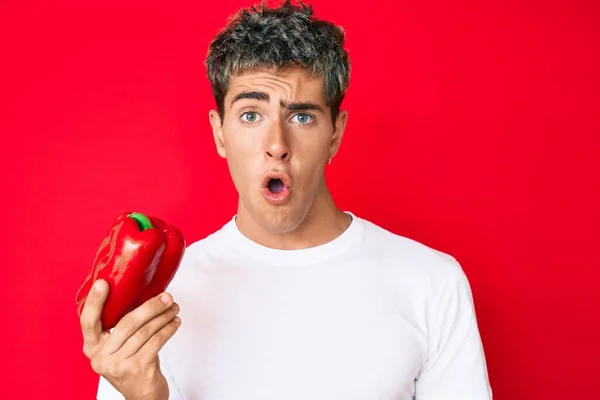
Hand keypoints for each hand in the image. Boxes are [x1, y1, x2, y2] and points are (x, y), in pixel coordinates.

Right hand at [79, 279, 180, 399]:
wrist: (143, 396)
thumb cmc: (133, 364)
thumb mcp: (120, 347)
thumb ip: (123, 326)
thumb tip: (144, 294)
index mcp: (92, 347)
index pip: (88, 322)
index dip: (95, 301)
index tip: (103, 283)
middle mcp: (100, 357)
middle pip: (126, 323)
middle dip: (150, 307)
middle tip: (166, 297)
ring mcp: (117, 365)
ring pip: (144, 331)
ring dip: (163, 317)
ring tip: (173, 308)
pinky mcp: (136, 369)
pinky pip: (156, 342)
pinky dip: (168, 329)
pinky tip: (174, 322)